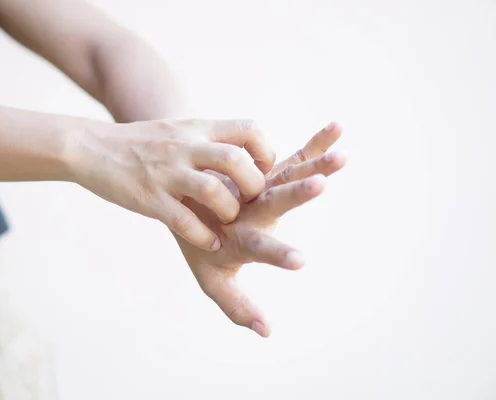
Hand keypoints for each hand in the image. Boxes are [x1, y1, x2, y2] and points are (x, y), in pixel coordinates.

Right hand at [70, 118, 274, 251]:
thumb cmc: (139, 143)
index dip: (265, 152)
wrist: (89, 146)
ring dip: (229, 212)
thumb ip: (207, 141)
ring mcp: (166, 173)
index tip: (261, 172)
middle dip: (252, 187)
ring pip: (213, 192)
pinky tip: (211, 242)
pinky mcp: (148, 198)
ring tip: (227, 222)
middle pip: (235, 161)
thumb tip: (242, 158)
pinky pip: (184, 221)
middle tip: (249, 202)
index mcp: (195, 129)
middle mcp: (184, 148)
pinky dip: (204, 236)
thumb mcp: (177, 130)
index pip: (248, 130)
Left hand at [175, 122, 344, 336]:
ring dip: (314, 164)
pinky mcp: (266, 172)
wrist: (180, 196)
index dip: (276, 254)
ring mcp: (258, 187)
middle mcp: (248, 208)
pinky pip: (293, 157)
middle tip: (321, 184)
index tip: (300, 261)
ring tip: (342, 154)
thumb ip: (237, 304)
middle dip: (298, 194)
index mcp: (236, 236)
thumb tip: (267, 333)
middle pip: (274, 201)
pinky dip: (314, 144)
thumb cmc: (201, 245)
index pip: (258, 247)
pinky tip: (337, 128)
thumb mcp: (213, 278)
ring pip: (287, 175)